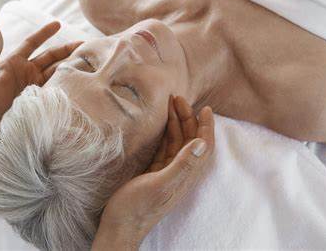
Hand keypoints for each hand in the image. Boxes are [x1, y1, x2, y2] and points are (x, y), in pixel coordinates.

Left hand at [0, 22, 81, 140]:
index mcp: (14, 63)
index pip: (32, 43)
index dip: (45, 33)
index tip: (58, 23)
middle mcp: (27, 72)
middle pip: (51, 56)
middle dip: (67, 49)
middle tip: (85, 45)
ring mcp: (36, 86)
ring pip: (57, 70)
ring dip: (71, 64)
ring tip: (88, 60)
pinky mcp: (43, 99)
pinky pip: (58, 87)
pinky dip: (69, 81)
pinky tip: (81, 78)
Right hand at [92, 96, 214, 249]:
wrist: (119, 226)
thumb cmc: (137, 208)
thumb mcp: (160, 185)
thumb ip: (181, 165)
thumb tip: (202, 143)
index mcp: (185, 175)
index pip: (203, 147)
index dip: (206, 127)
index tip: (205, 108)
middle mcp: (180, 172)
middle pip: (190, 140)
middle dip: (188, 118)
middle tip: (178, 98)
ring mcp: (167, 172)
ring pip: (176, 142)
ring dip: (175, 123)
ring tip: (169, 105)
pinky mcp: (154, 173)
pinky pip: (163, 148)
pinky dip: (164, 134)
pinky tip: (159, 124)